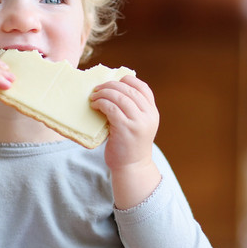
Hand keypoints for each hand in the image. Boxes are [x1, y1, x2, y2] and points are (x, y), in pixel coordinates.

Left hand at [90, 75, 160, 207]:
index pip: (143, 88)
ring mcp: (138, 122)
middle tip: (98, 88)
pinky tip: (95, 106)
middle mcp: (148, 115)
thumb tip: (113, 89)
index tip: (114, 81)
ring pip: (120, 97)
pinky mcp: (125, 129)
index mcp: (152, 112)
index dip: (128, 80)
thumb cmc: (130, 144)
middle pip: (129, 90)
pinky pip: (111, 108)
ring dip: (104, 93)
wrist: (132, 166)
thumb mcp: (138, 124)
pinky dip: (101, 103)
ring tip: (94, 96)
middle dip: (111, 85)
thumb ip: (133, 109)